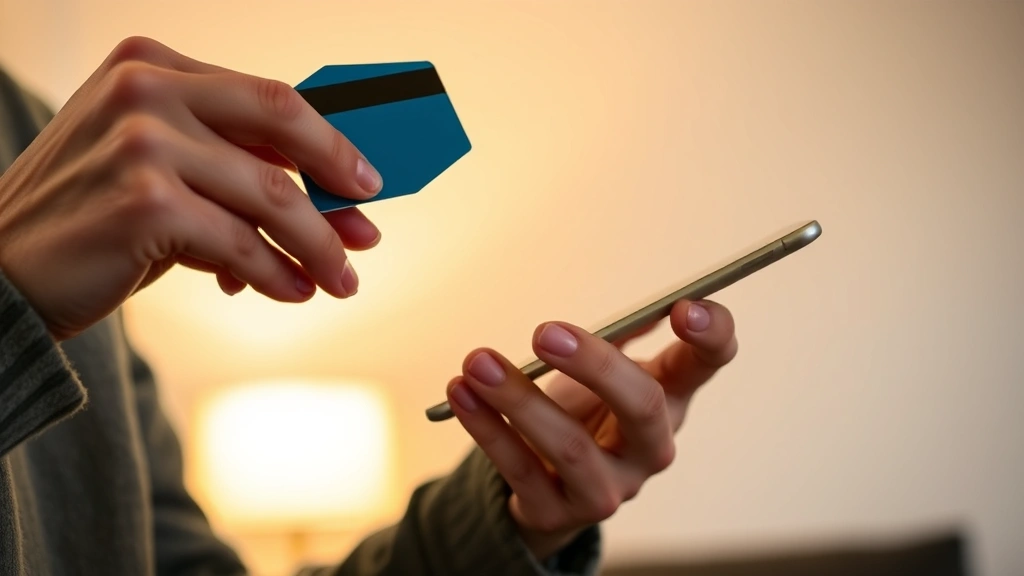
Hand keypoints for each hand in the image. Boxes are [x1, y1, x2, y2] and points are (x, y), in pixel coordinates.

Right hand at [0, 37, 382, 339]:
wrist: (4, 274)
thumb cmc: (90, 219)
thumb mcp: (161, 174)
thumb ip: (236, 174)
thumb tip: (338, 209)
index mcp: (151, 66)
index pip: (267, 96)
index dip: (328, 139)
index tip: (365, 177)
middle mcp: (146, 89)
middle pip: (282, 123)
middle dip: (337, 180)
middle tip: (367, 230)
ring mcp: (143, 142)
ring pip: (271, 195)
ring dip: (317, 246)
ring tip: (338, 280)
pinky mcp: (145, 202)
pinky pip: (241, 244)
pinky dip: (276, 273)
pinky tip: (292, 290)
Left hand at [445, 300, 737, 560]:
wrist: (549, 487)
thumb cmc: (583, 414)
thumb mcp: (604, 372)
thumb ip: (618, 335)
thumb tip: (639, 301)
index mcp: (668, 399)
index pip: (707, 364)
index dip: (710, 336)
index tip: (684, 307)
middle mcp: (650, 448)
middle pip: (642, 405)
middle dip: (595, 366)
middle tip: (543, 333)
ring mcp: (610, 488)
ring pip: (571, 446)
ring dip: (518, 400)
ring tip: (477, 363)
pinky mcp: (560, 513)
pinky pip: (521, 470)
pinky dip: (486, 428)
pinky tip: (461, 393)